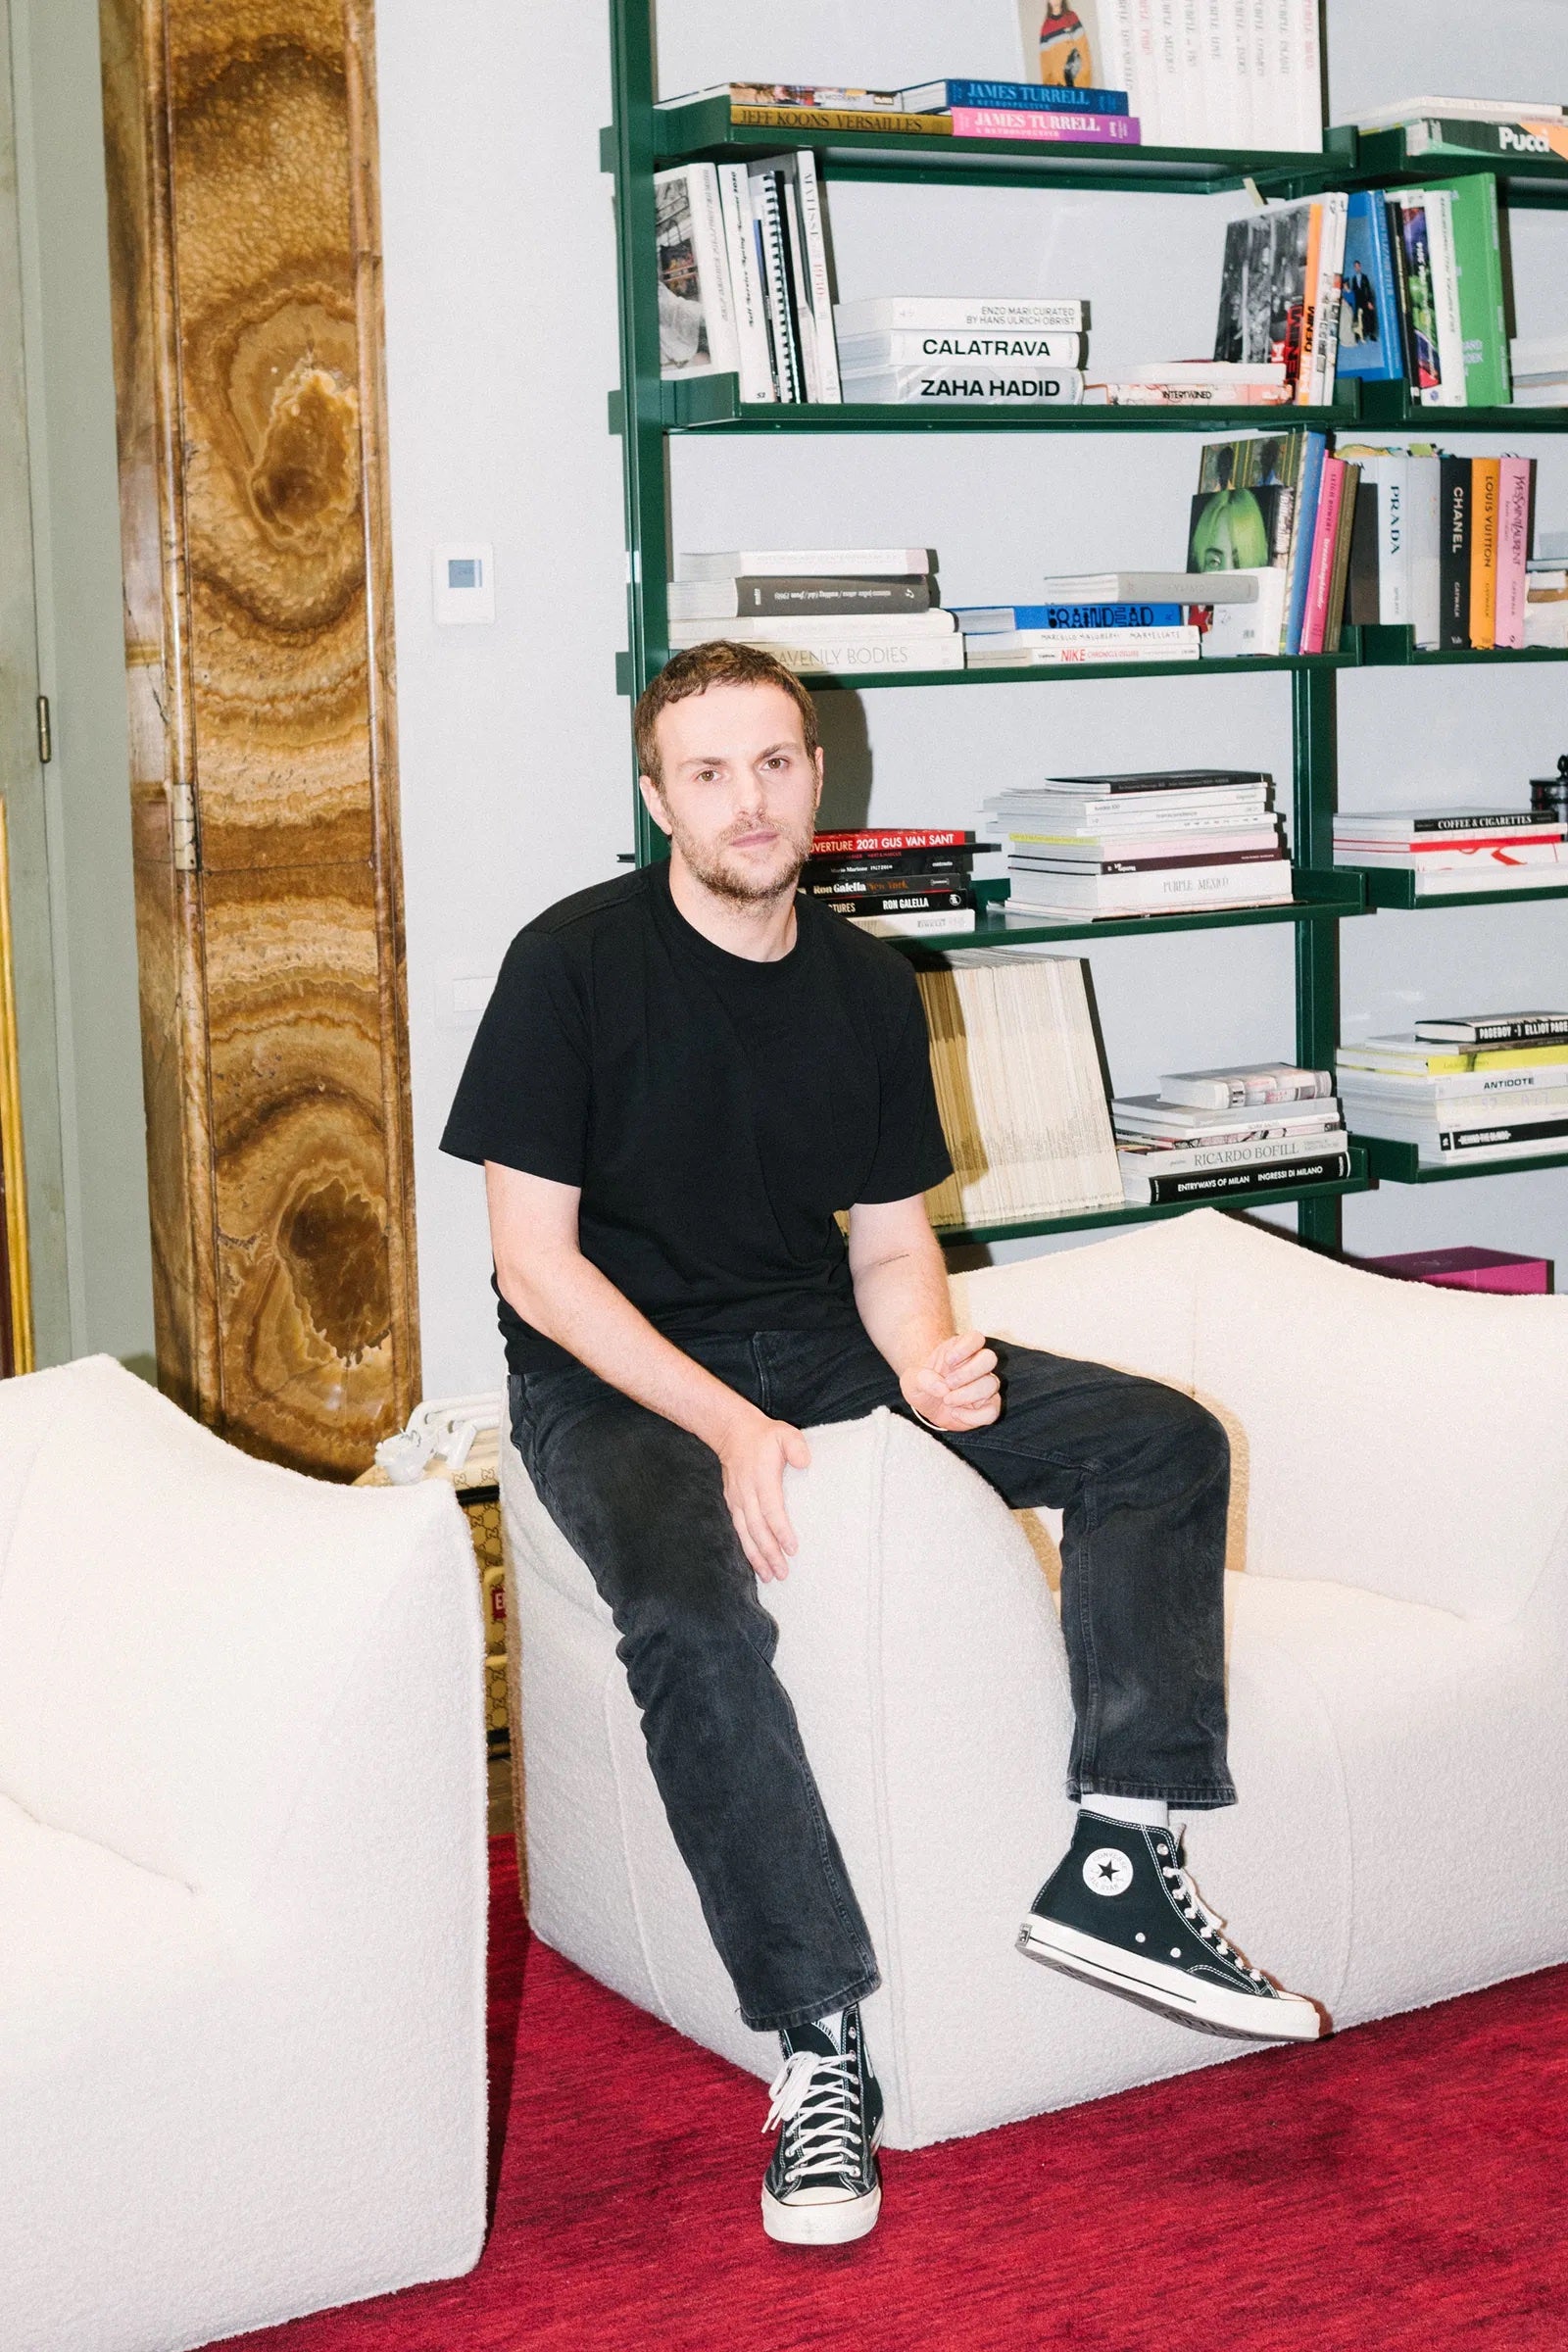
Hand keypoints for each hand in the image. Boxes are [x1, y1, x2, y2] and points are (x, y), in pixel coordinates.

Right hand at [716, 1406, 811, 1582]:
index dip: (781, 1530)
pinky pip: (739, 1530)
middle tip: (782, 1573)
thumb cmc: (764, 1436)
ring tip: (769, 1577)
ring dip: (756, 1557)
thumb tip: (804, 1463)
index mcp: (761, 1478)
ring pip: (745, 1534)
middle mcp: (747, 1493)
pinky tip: (755, 1563)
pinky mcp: (732, 1504)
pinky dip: (746, 1549)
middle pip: (757, 1529)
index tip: (792, 1548)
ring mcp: (737, 1500)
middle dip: (769, 1553)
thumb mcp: (784, 1434)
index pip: (771, 1509)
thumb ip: (796, 1447)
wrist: (732, 1432)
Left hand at [900, 1331, 1000, 1432]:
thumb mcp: (911, 1381)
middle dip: (968, 1372)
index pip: (976, 1338)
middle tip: (949, 1383)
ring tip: (947, 1400)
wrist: (928, 1405)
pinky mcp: (988, 1406)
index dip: (965, 1348)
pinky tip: (956, 1414)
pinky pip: (992, 1411)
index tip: (948, 1361)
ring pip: (992, 1384)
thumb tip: (941, 1388)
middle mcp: (977, 1365)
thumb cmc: (924, 1385)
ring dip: (968, 1394)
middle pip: (989, 1358)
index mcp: (961, 1350)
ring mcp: (985, 1385)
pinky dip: (974, 1416)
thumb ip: (921, 1378)